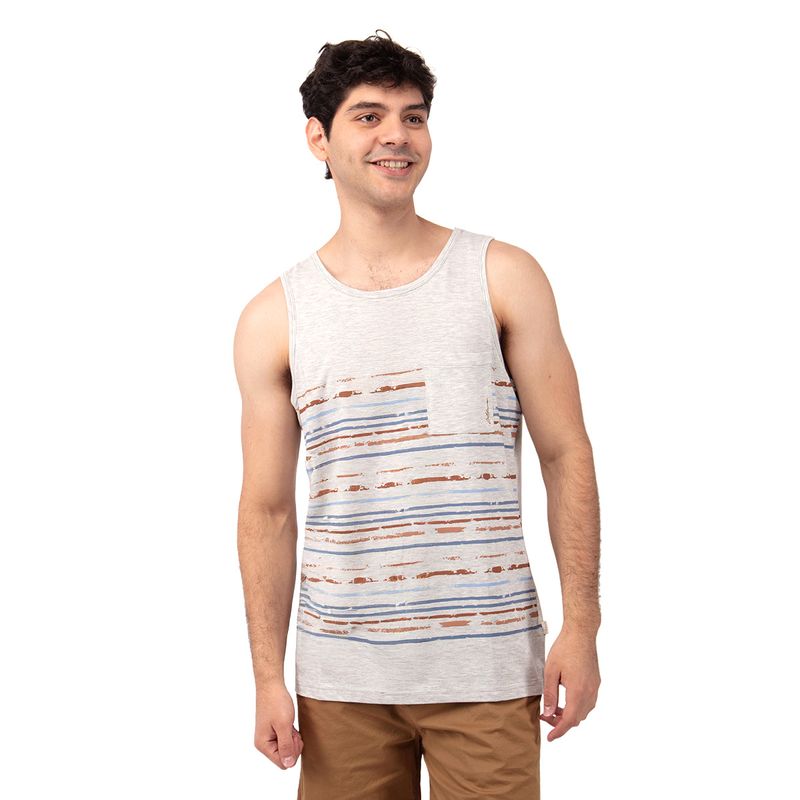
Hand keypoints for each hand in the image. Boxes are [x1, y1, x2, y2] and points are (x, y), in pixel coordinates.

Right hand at [254, 681, 303, 768]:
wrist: (271, 685)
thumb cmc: (276, 703)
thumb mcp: (284, 726)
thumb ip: (286, 746)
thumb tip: (288, 765)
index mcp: (263, 745)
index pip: (282, 763)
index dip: (292, 751)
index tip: (293, 735)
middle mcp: (264, 743)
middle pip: (284, 757)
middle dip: (293, 745)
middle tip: (292, 729)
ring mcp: (268, 737)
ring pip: (286, 748)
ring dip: (292, 738)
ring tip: (290, 725)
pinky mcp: (273, 731)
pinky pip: (285, 740)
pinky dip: (290, 733)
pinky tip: (289, 723)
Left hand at [539, 626, 600, 741]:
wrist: (581, 633)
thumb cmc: (564, 649)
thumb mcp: (551, 671)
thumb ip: (550, 694)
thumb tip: (549, 713)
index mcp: (578, 692)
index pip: (569, 720)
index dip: (559, 731)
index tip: (550, 738)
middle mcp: (590, 692)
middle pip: (577, 718)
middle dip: (561, 722)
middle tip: (545, 716)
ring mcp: (595, 687)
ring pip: (584, 711)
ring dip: (570, 714)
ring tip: (554, 708)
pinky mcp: (596, 682)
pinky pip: (588, 702)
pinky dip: (577, 706)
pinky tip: (565, 698)